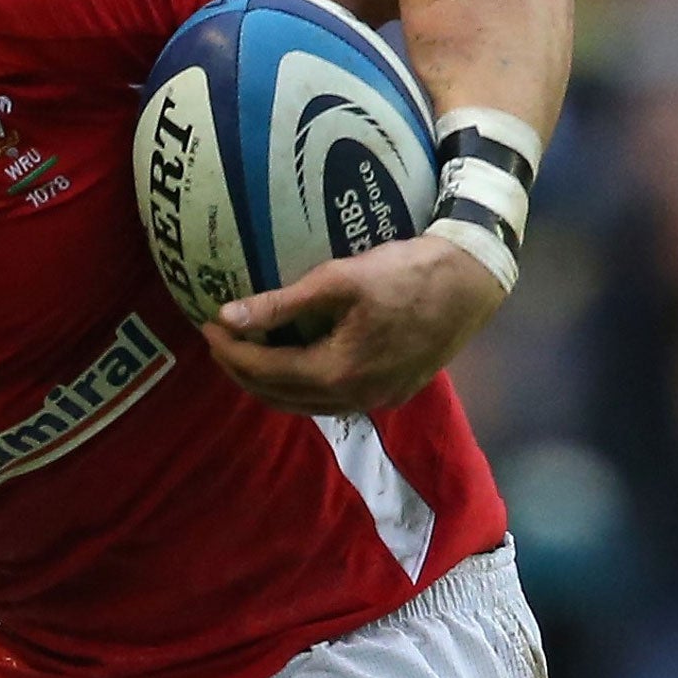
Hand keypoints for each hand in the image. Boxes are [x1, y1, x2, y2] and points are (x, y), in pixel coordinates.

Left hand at [200, 233, 505, 414]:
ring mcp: (375, 400)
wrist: (470, 281)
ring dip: (270, 382)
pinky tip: (291, 361)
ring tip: (245, 351)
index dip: (231, 351)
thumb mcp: (337, 280)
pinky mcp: (390, 393)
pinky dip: (301, 386)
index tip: (206, 325)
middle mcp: (354, 399)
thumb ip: (279, 304)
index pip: (265, 371)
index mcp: (337, 373)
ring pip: (304, 404)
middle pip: (279, 396)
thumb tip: (226, 317)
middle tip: (217, 340)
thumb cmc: (405, 273)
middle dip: (242, 369)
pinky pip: (330, 400)